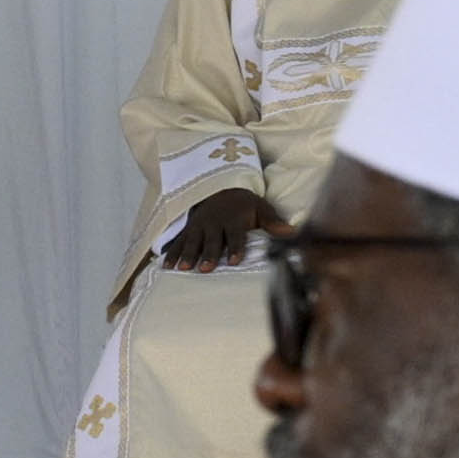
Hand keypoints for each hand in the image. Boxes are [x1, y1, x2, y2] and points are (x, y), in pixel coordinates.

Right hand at [155, 187, 277, 274]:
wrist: (220, 188)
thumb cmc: (244, 205)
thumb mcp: (261, 208)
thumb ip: (274, 222)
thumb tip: (293, 232)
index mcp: (234, 219)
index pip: (236, 235)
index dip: (236, 248)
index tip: (235, 261)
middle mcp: (214, 222)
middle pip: (212, 240)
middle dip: (209, 254)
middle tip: (206, 269)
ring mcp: (199, 226)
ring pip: (192, 241)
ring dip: (187, 254)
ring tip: (183, 268)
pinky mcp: (188, 229)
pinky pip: (178, 241)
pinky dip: (171, 253)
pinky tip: (165, 266)